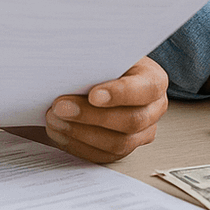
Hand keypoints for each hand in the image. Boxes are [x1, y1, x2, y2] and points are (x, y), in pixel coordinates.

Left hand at [44, 56, 167, 162]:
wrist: (100, 76)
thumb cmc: (104, 62)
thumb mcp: (105, 53)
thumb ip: (97, 60)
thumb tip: (71, 66)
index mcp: (154, 81)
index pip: (146, 89)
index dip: (120, 94)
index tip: (93, 95)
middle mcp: (153, 110)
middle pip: (131, 121)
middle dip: (91, 115)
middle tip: (61, 107)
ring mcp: (141, 133)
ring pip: (117, 143)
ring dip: (80, 133)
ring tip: (55, 119)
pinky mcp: (122, 149)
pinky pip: (103, 156)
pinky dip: (78, 145)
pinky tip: (60, 132)